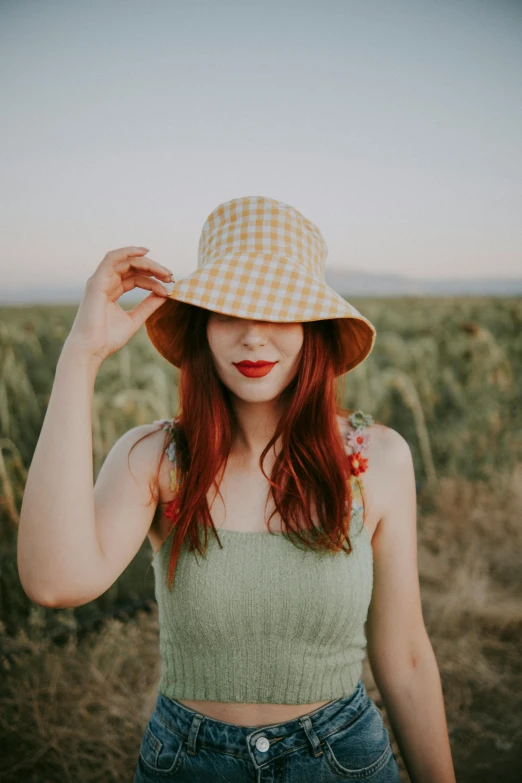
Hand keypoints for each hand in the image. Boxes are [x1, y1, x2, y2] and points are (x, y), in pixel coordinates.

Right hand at [65, 246, 173, 364]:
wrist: (91, 350)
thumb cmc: (108, 339)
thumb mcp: (134, 320)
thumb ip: (148, 306)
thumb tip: (165, 294)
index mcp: (111, 291)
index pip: (136, 278)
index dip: (154, 281)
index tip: (169, 289)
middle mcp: (105, 283)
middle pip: (132, 267)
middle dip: (154, 269)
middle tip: (171, 276)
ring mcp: (100, 281)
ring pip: (126, 261)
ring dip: (147, 263)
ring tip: (164, 271)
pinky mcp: (97, 281)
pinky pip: (112, 258)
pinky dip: (128, 252)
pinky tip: (145, 252)